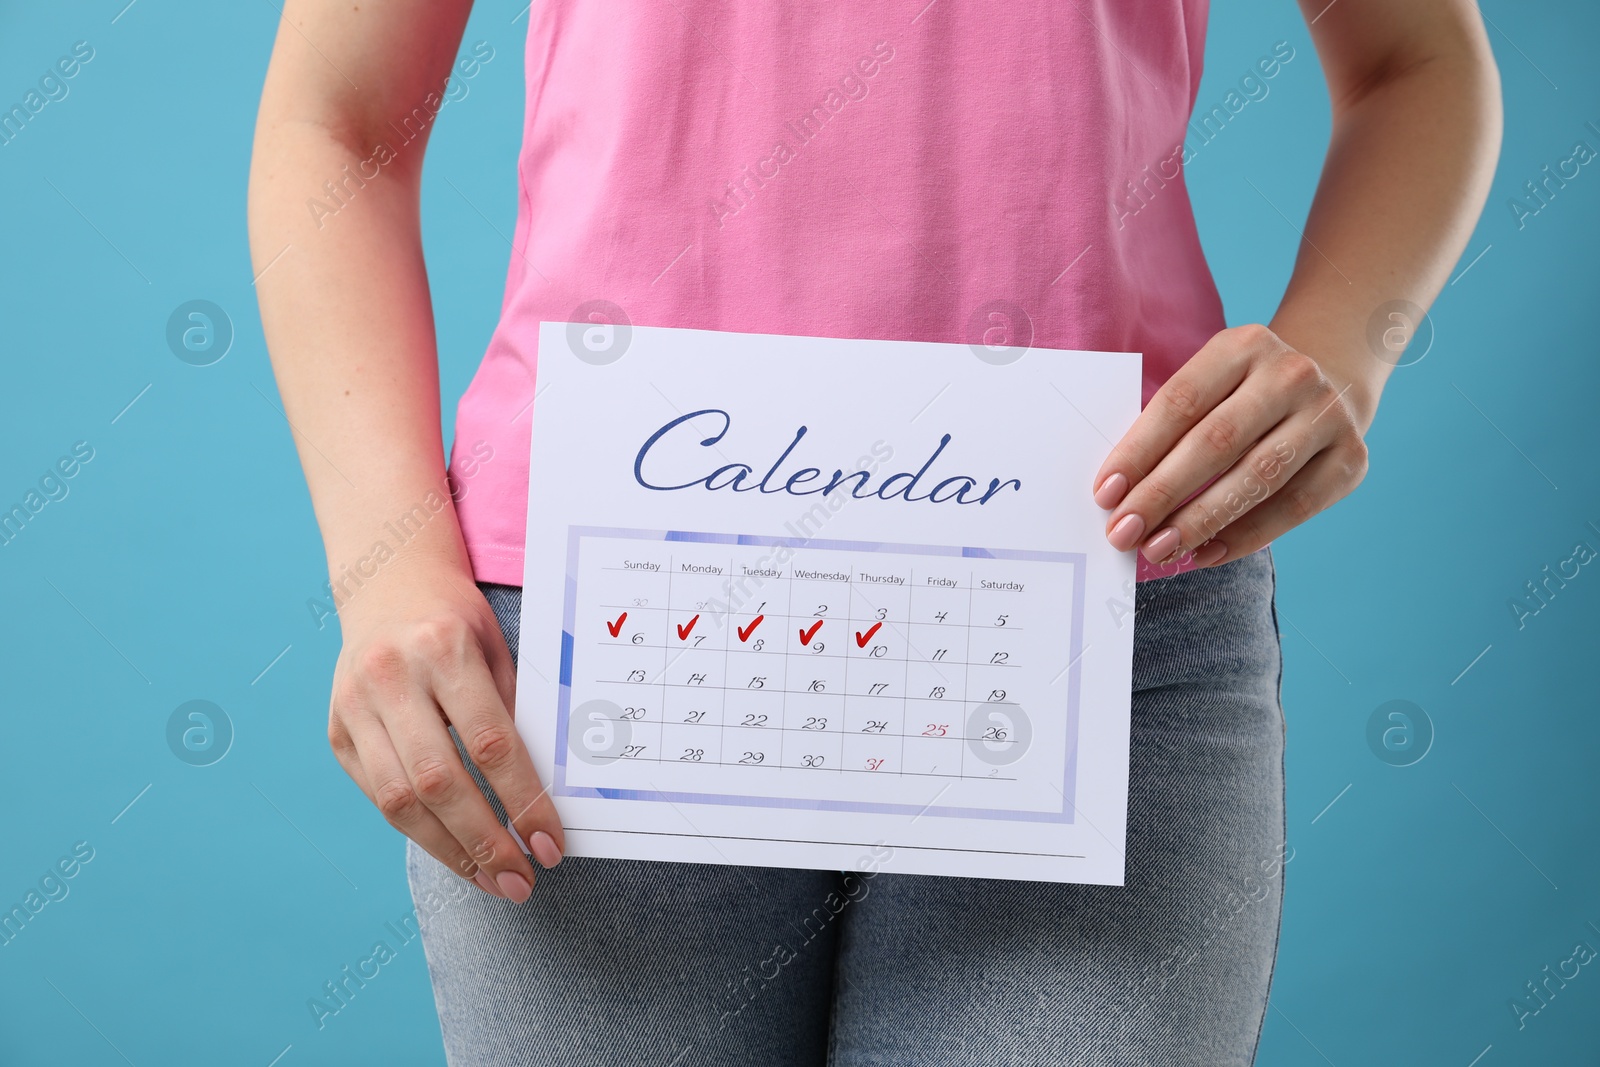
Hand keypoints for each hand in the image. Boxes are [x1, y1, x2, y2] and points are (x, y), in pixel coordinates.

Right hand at [326, 562, 563, 902]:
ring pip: (400, 800)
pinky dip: (420, 832)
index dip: (523, 802)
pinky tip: (457, 853)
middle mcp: (391, 678)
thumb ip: (514, 714)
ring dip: (451, 852)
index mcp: (442, 649)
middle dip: (486, 841)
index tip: (552, 843)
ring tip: (494, 881)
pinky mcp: (337, 732)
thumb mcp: (498, 650)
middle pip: (440, 781)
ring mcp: (354, 707)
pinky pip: (378, 797)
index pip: (490, 743)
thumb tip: (546, 797)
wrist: (388, 582)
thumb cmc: (457, 620)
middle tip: (523, 880)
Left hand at [1092, 323, 1370, 567]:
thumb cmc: (1244, 395)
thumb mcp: (1213, 383)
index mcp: (1243, 345)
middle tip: (1123, 533)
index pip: (1180, 401)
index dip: (1139, 451)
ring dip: (1200, 521)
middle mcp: (1291, 374)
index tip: (1105, 494)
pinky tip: (1205, 554)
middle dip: (1162, 494)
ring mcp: (1327, 415)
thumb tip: (1122, 493)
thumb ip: (1174, 426)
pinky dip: (1244, 536)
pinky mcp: (1351, 459)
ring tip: (1159, 550)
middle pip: (1215, 442)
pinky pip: (1293, 507)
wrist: (1333, 383)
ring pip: (1256, 478)